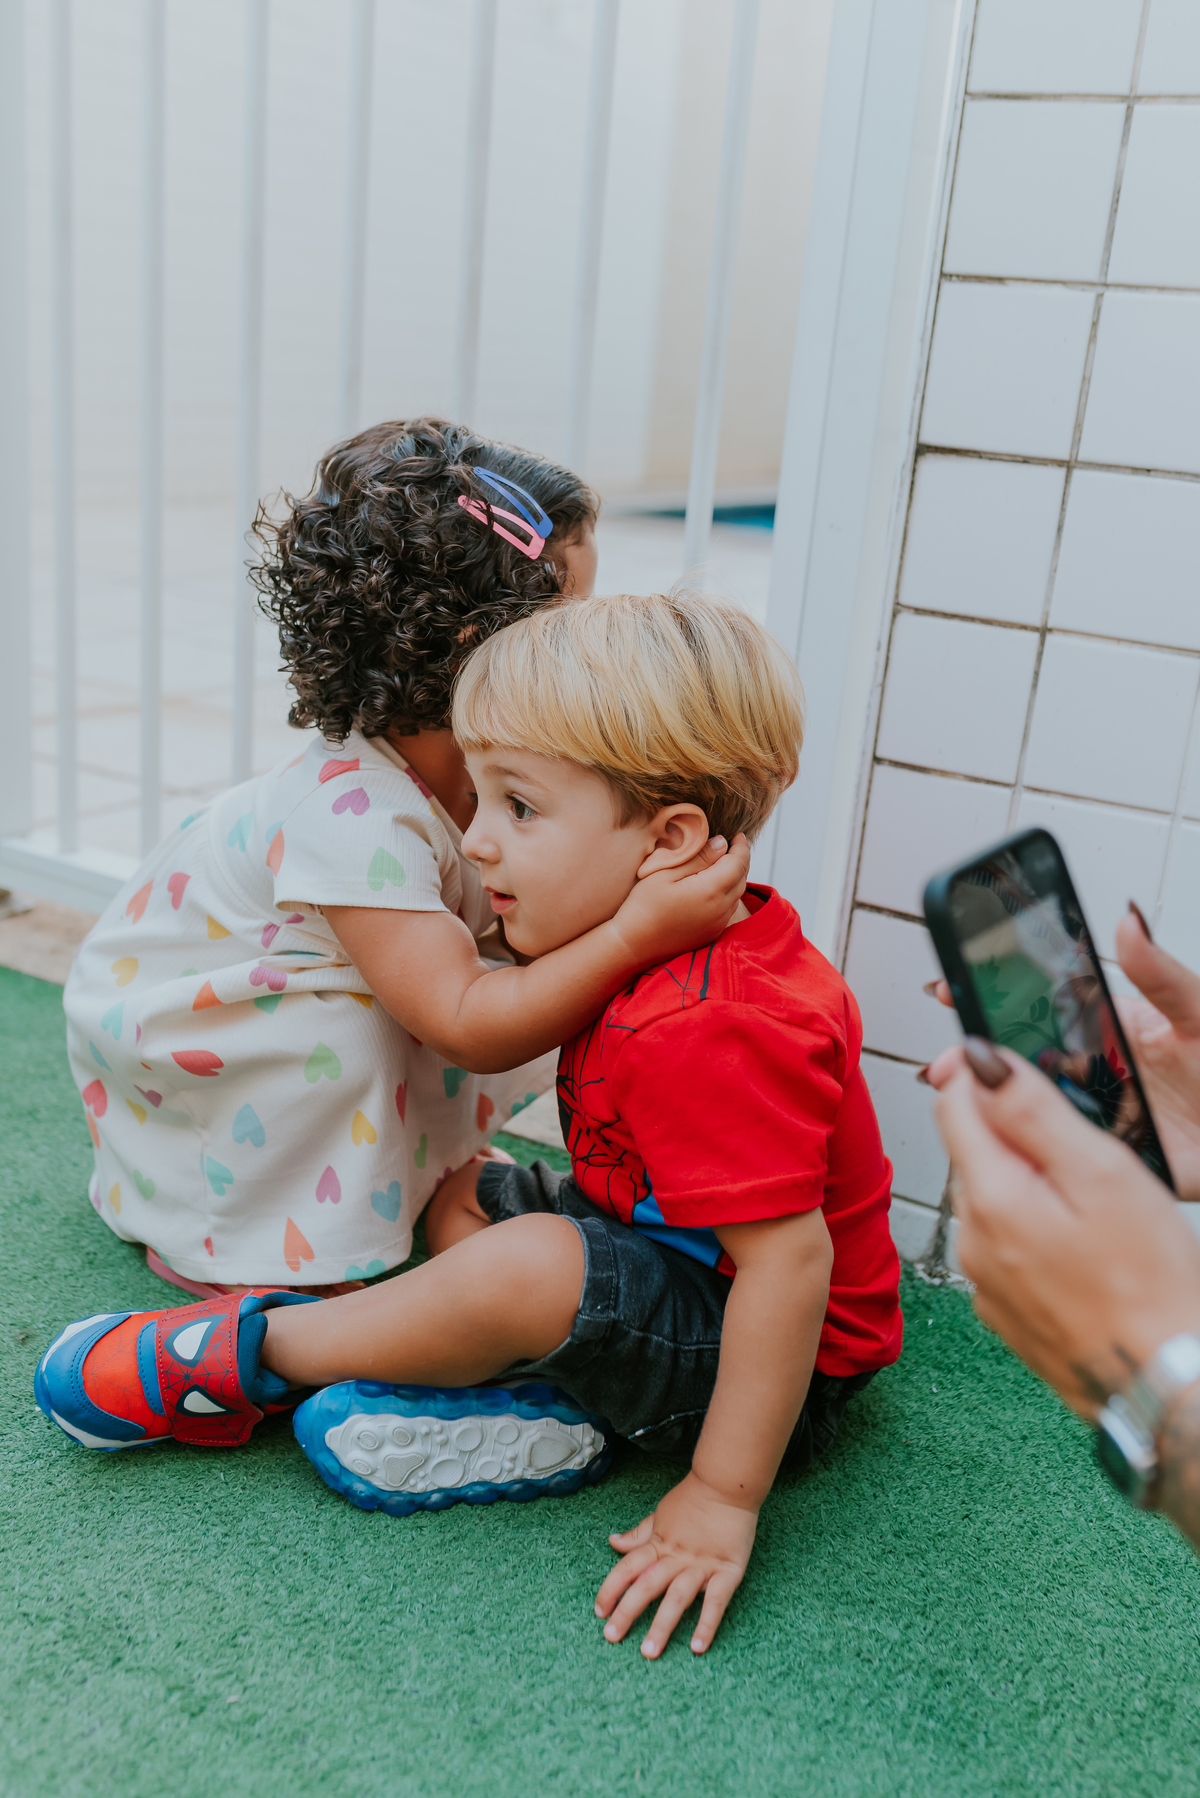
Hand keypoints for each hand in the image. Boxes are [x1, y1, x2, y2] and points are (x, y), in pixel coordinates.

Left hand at [593, 1470, 756, 1657]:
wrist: (727, 1484)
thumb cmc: (694, 1499)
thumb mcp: (661, 1513)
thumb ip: (639, 1534)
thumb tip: (614, 1542)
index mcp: (659, 1543)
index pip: (627, 1568)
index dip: (611, 1589)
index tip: (599, 1611)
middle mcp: (677, 1556)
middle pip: (647, 1586)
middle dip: (627, 1613)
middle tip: (612, 1637)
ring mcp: (702, 1565)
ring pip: (677, 1598)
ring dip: (662, 1625)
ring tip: (649, 1651)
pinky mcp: (728, 1571)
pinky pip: (716, 1601)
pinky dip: (707, 1624)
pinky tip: (698, 1646)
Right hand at [608, 833, 749, 966]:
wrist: (634, 944)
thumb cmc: (644, 905)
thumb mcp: (667, 873)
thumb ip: (699, 858)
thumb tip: (722, 843)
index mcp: (710, 891)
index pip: (738, 863)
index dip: (741, 847)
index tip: (738, 835)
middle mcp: (720, 909)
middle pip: (742, 878)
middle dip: (740, 860)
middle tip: (732, 846)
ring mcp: (718, 924)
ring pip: (737, 894)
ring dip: (734, 877)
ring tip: (722, 863)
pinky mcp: (712, 934)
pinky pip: (728, 909)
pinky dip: (727, 894)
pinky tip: (712, 887)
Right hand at [923, 910, 1199, 1196]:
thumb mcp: (1198, 1017)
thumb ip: (1161, 976)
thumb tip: (1128, 922)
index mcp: (1105, 1028)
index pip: (1034, 1007)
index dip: (988, 999)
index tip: (948, 990)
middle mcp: (1091, 1071)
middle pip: (1018, 1064)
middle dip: (974, 1061)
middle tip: (947, 1062)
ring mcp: (1092, 1117)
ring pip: (1028, 1111)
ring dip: (991, 1110)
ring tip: (962, 1102)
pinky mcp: (1103, 1159)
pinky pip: (1057, 1158)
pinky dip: (1025, 1157)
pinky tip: (1003, 1151)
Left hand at [927, 1041, 1199, 1418]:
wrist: (1167, 1385)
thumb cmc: (1151, 1285)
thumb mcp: (1101, 1173)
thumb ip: (1033, 1112)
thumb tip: (978, 1061)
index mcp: (990, 1199)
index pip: (952, 1106)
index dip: (976, 1072)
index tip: (1004, 1057)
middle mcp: (972, 1243)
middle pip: (973, 1153)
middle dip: (1013, 1135)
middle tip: (1079, 1147)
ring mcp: (986, 1283)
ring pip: (992, 1201)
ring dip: (1026, 1187)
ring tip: (1091, 1207)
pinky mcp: (1006, 1314)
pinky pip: (1006, 1249)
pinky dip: (1034, 1235)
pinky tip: (1082, 1250)